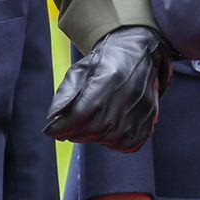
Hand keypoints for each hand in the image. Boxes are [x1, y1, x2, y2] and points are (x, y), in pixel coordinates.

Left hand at [45, 26, 174, 150]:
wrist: (137, 54)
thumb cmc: (104, 63)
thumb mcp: (78, 71)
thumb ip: (63, 96)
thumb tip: (52, 121)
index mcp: (105, 83)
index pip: (76, 117)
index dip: (60, 127)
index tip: (51, 129)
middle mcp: (124, 100)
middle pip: (88, 133)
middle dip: (74, 131)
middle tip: (74, 120)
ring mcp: (138, 114)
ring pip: (104, 141)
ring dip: (94, 135)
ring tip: (95, 118)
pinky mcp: (147, 124)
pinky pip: (124, 145)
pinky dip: (113, 141)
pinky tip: (110, 126)